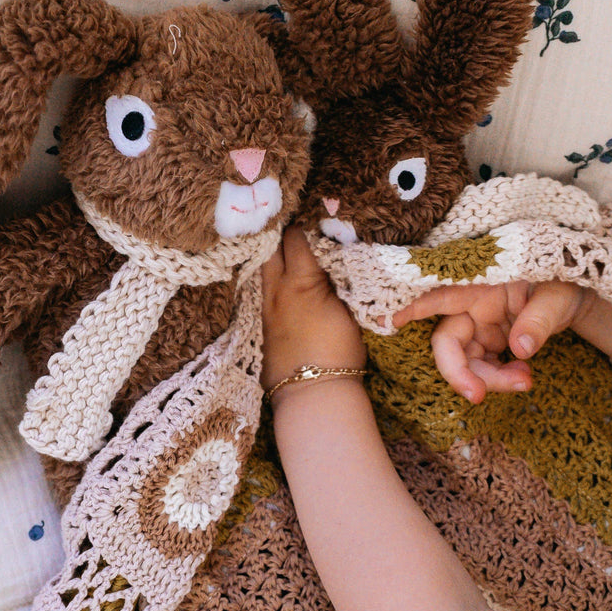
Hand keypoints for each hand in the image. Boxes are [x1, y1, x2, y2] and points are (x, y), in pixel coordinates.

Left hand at [260, 225, 366, 392]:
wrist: (312, 394)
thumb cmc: (338, 350)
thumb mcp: (348, 307)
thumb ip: (337, 277)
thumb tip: (335, 255)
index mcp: (298, 281)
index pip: (295, 237)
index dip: (305, 223)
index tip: (316, 216)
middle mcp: (275, 289)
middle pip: (270, 247)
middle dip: (282, 234)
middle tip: (298, 225)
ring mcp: (265, 306)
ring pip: (264, 268)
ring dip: (276, 255)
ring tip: (291, 248)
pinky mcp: (263, 323)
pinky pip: (265, 288)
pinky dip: (274, 277)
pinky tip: (285, 278)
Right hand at [392, 281, 591, 403]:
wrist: (577, 297)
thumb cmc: (565, 285)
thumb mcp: (559, 298)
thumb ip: (539, 321)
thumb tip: (519, 349)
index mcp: (482, 285)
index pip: (442, 296)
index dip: (416, 308)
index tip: (394, 320)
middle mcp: (473, 305)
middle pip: (448, 342)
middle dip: (460, 373)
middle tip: (480, 397)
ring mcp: (480, 325)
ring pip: (465, 360)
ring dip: (489, 380)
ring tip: (526, 380)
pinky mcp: (490, 340)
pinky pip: (482, 366)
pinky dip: (500, 378)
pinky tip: (524, 376)